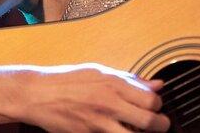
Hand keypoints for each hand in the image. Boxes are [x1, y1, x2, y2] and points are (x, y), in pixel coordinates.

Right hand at [13, 63, 170, 131]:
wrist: (39, 95)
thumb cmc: (68, 80)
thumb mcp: (101, 71)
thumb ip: (131, 80)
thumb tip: (157, 85)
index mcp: (114, 84)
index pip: (152, 100)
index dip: (158, 105)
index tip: (155, 106)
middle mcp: (109, 104)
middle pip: (149, 122)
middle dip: (160, 125)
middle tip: (160, 125)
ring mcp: (99, 124)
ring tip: (140, 132)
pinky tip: (119, 132)